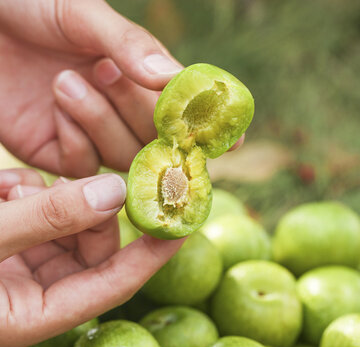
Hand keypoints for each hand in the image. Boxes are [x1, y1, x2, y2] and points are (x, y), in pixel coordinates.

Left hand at [0, 0, 182, 176]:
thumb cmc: (31, 8)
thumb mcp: (82, 13)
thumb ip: (130, 44)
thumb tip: (172, 78)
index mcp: (136, 77)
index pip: (174, 109)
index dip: (176, 111)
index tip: (168, 98)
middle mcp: (120, 111)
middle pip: (152, 141)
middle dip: (131, 109)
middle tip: (102, 70)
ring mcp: (92, 136)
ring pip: (122, 157)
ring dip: (99, 121)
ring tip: (64, 81)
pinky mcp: (60, 154)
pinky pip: (84, 166)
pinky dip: (74, 141)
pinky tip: (53, 107)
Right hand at [0, 169, 183, 346]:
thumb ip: (46, 218)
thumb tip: (113, 192)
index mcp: (31, 315)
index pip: (113, 286)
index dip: (151, 257)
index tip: (181, 227)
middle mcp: (32, 292)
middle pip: (92, 249)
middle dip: (92, 210)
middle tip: (69, 184)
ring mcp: (21, 266)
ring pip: (68, 228)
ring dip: (54, 198)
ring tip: (17, 189)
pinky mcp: (8, 245)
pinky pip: (38, 217)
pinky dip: (28, 194)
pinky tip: (5, 187)